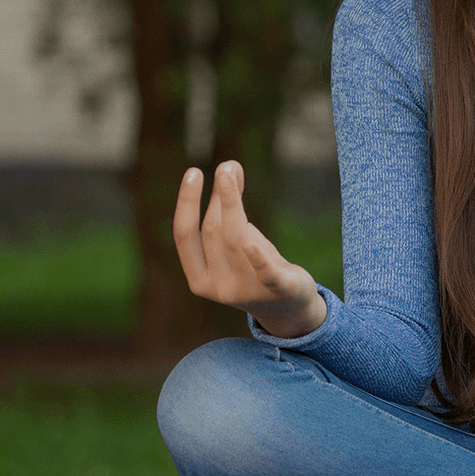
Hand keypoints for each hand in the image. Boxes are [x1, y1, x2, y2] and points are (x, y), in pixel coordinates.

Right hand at [173, 161, 327, 336]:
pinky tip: (253, 244)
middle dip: (220, 198)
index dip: (186, 203)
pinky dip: (259, 260)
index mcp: (199, 279)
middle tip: (228, 168)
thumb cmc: (255, 268)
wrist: (288, 309)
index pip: (186, 237)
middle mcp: (220, 288)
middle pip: (214, 233)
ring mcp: (248, 291)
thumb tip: (229, 166)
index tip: (193, 171)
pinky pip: (266, 274)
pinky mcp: (279, 290)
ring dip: (234, 204)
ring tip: (234, 173)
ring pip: (237, 241)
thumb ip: (229, 210)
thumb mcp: (236, 243)